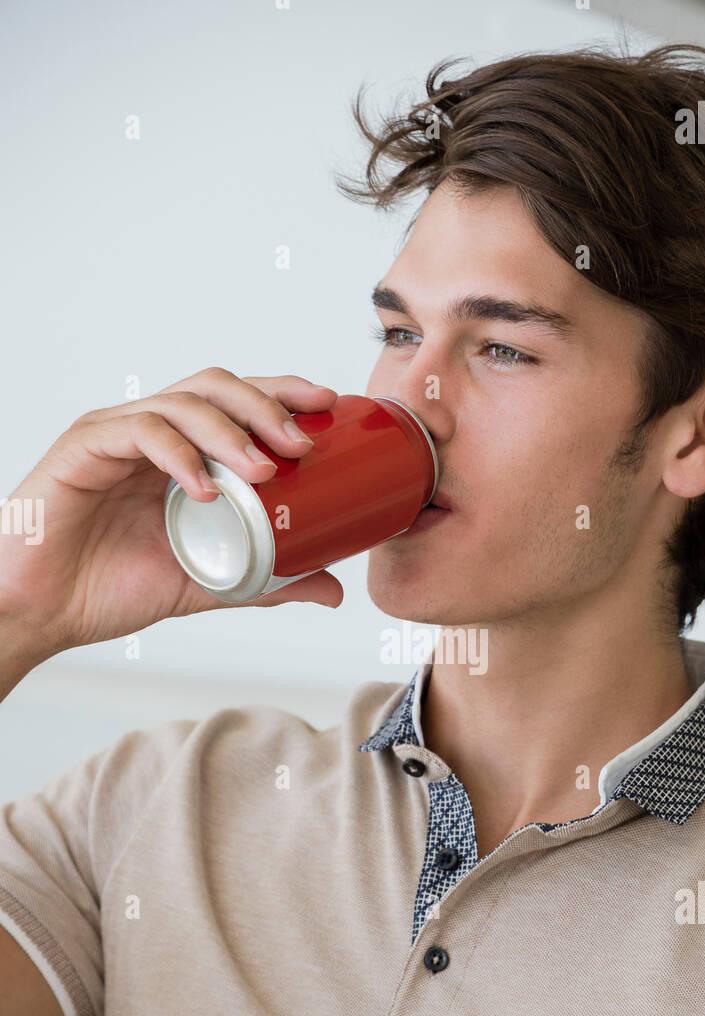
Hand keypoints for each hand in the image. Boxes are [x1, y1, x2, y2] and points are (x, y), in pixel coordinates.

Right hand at [0, 369, 343, 658]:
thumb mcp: (211, 584)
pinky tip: (205, 489)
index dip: (284, 393)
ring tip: (264, 470)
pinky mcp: (83, 449)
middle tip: (303, 443)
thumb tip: (334, 588)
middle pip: (216, 386)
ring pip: (181, 402)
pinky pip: (138, 432)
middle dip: (266, 405)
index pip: (238, 402)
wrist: (43, 612)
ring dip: (230, 431)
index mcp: (182, 451)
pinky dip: (178, 455)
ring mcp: (115, 435)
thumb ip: (270, 581)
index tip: (330, 404)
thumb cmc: (111, 588)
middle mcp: (151, 432)